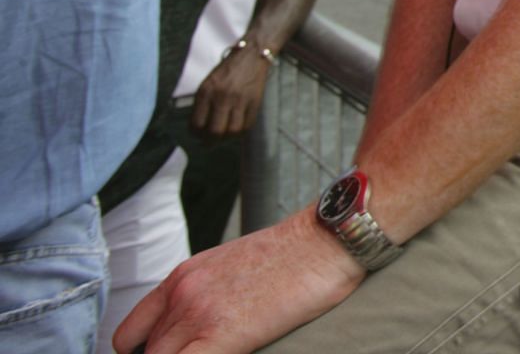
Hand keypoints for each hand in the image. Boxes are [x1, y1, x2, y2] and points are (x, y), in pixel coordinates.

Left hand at [116, 210, 363, 353]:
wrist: (326, 239)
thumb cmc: (296, 255)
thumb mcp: (234, 267)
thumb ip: (208, 295)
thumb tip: (208, 327)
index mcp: (182, 278)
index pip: (131, 334)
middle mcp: (181, 294)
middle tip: (200, 353)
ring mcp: (198, 315)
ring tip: (216, 353)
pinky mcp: (223, 335)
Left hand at [192, 51, 270, 138]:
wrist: (252, 55)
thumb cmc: (227, 70)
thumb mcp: (208, 83)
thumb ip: (203, 104)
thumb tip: (200, 127)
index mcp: (206, 92)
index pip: (197, 123)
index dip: (196, 134)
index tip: (197, 135)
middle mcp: (222, 97)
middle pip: (215, 131)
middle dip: (210, 141)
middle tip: (209, 142)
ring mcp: (240, 100)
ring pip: (232, 131)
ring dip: (227, 138)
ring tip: (223, 136)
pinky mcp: (255, 101)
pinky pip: (247, 125)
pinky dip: (241, 132)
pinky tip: (236, 128)